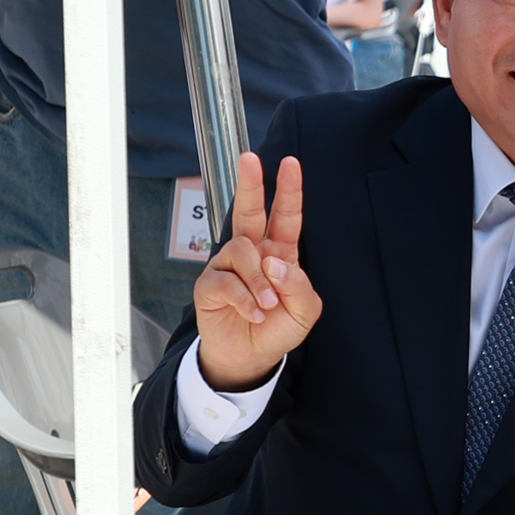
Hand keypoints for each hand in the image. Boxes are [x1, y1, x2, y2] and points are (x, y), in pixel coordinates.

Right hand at [191, 150, 321, 389]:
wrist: (251, 356)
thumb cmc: (278, 327)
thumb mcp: (304, 310)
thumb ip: (298, 285)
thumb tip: (274, 261)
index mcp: (279, 253)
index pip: (285, 217)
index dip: (288, 191)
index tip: (290, 163)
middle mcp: (252, 253)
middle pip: (248, 210)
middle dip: (250, 183)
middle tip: (250, 158)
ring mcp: (228, 266)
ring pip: (242, 252)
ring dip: (260, 282)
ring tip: (267, 306)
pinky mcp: (210, 284)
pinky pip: (227, 281)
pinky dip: (246, 300)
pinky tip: (254, 313)